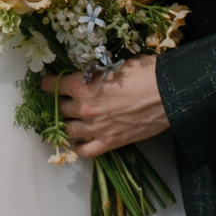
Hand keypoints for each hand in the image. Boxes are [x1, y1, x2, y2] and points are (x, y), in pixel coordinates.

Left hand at [41, 57, 169, 157]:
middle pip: (60, 109)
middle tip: (62, 101)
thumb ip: (97, 73)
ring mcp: (95, 128)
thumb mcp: (115, 64)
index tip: (47, 83)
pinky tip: (79, 141)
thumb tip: (91, 74)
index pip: (53, 85)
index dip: (48, 83)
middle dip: (59, 104)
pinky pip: (84, 151)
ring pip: (67, 130)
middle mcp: (84, 108)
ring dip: (67, 125)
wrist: (168, 94)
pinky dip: (78, 147)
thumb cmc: (145, 73)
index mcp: (83, 85)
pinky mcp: (109, 143)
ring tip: (70, 121)